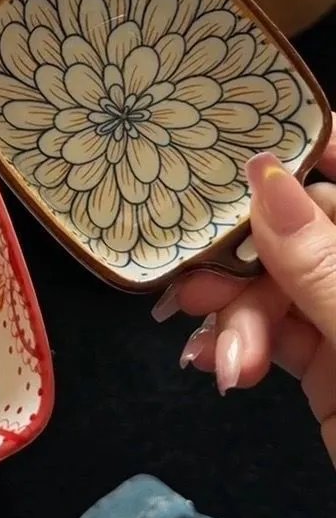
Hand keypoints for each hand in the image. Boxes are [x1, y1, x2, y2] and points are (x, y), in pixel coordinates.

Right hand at [153, 113, 335, 463]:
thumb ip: (322, 263)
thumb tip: (266, 177)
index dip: (309, 155)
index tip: (244, 151)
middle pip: (296, 236)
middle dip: (244, 268)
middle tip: (196, 287)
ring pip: (271, 287)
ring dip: (235, 322)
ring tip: (223, 361)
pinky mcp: (320, 359)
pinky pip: (265, 332)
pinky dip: (235, 347)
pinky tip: (218, 366)